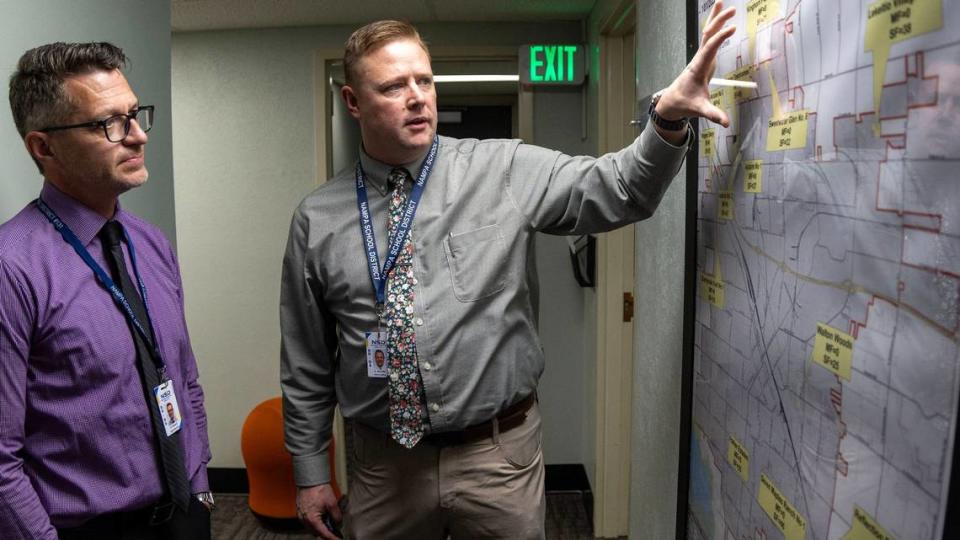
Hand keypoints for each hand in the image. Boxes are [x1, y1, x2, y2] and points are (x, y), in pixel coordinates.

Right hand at [296, 484, 341, 538]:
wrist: (309, 479)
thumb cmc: (318, 489)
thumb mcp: (332, 503)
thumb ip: (336, 515)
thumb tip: (338, 522)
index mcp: (312, 519)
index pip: (324, 534)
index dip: (333, 538)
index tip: (338, 539)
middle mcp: (305, 520)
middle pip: (317, 533)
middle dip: (327, 533)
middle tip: (335, 531)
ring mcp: (301, 516)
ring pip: (312, 528)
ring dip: (321, 528)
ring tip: (329, 523)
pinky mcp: (301, 512)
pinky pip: (308, 522)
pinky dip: (315, 523)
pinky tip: (321, 518)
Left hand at [655, 0, 737, 127]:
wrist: (671, 102)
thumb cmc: (684, 104)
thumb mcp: (699, 110)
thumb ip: (713, 114)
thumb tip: (726, 123)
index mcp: (698, 68)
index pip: (710, 49)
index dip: (720, 38)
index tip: (732, 28)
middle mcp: (698, 59)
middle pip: (708, 35)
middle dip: (719, 22)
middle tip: (732, 10)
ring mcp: (700, 57)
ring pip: (707, 33)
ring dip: (715, 18)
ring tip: (721, 2)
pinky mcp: (703, 58)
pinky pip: (709, 38)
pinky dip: (714, 26)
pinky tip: (720, 18)